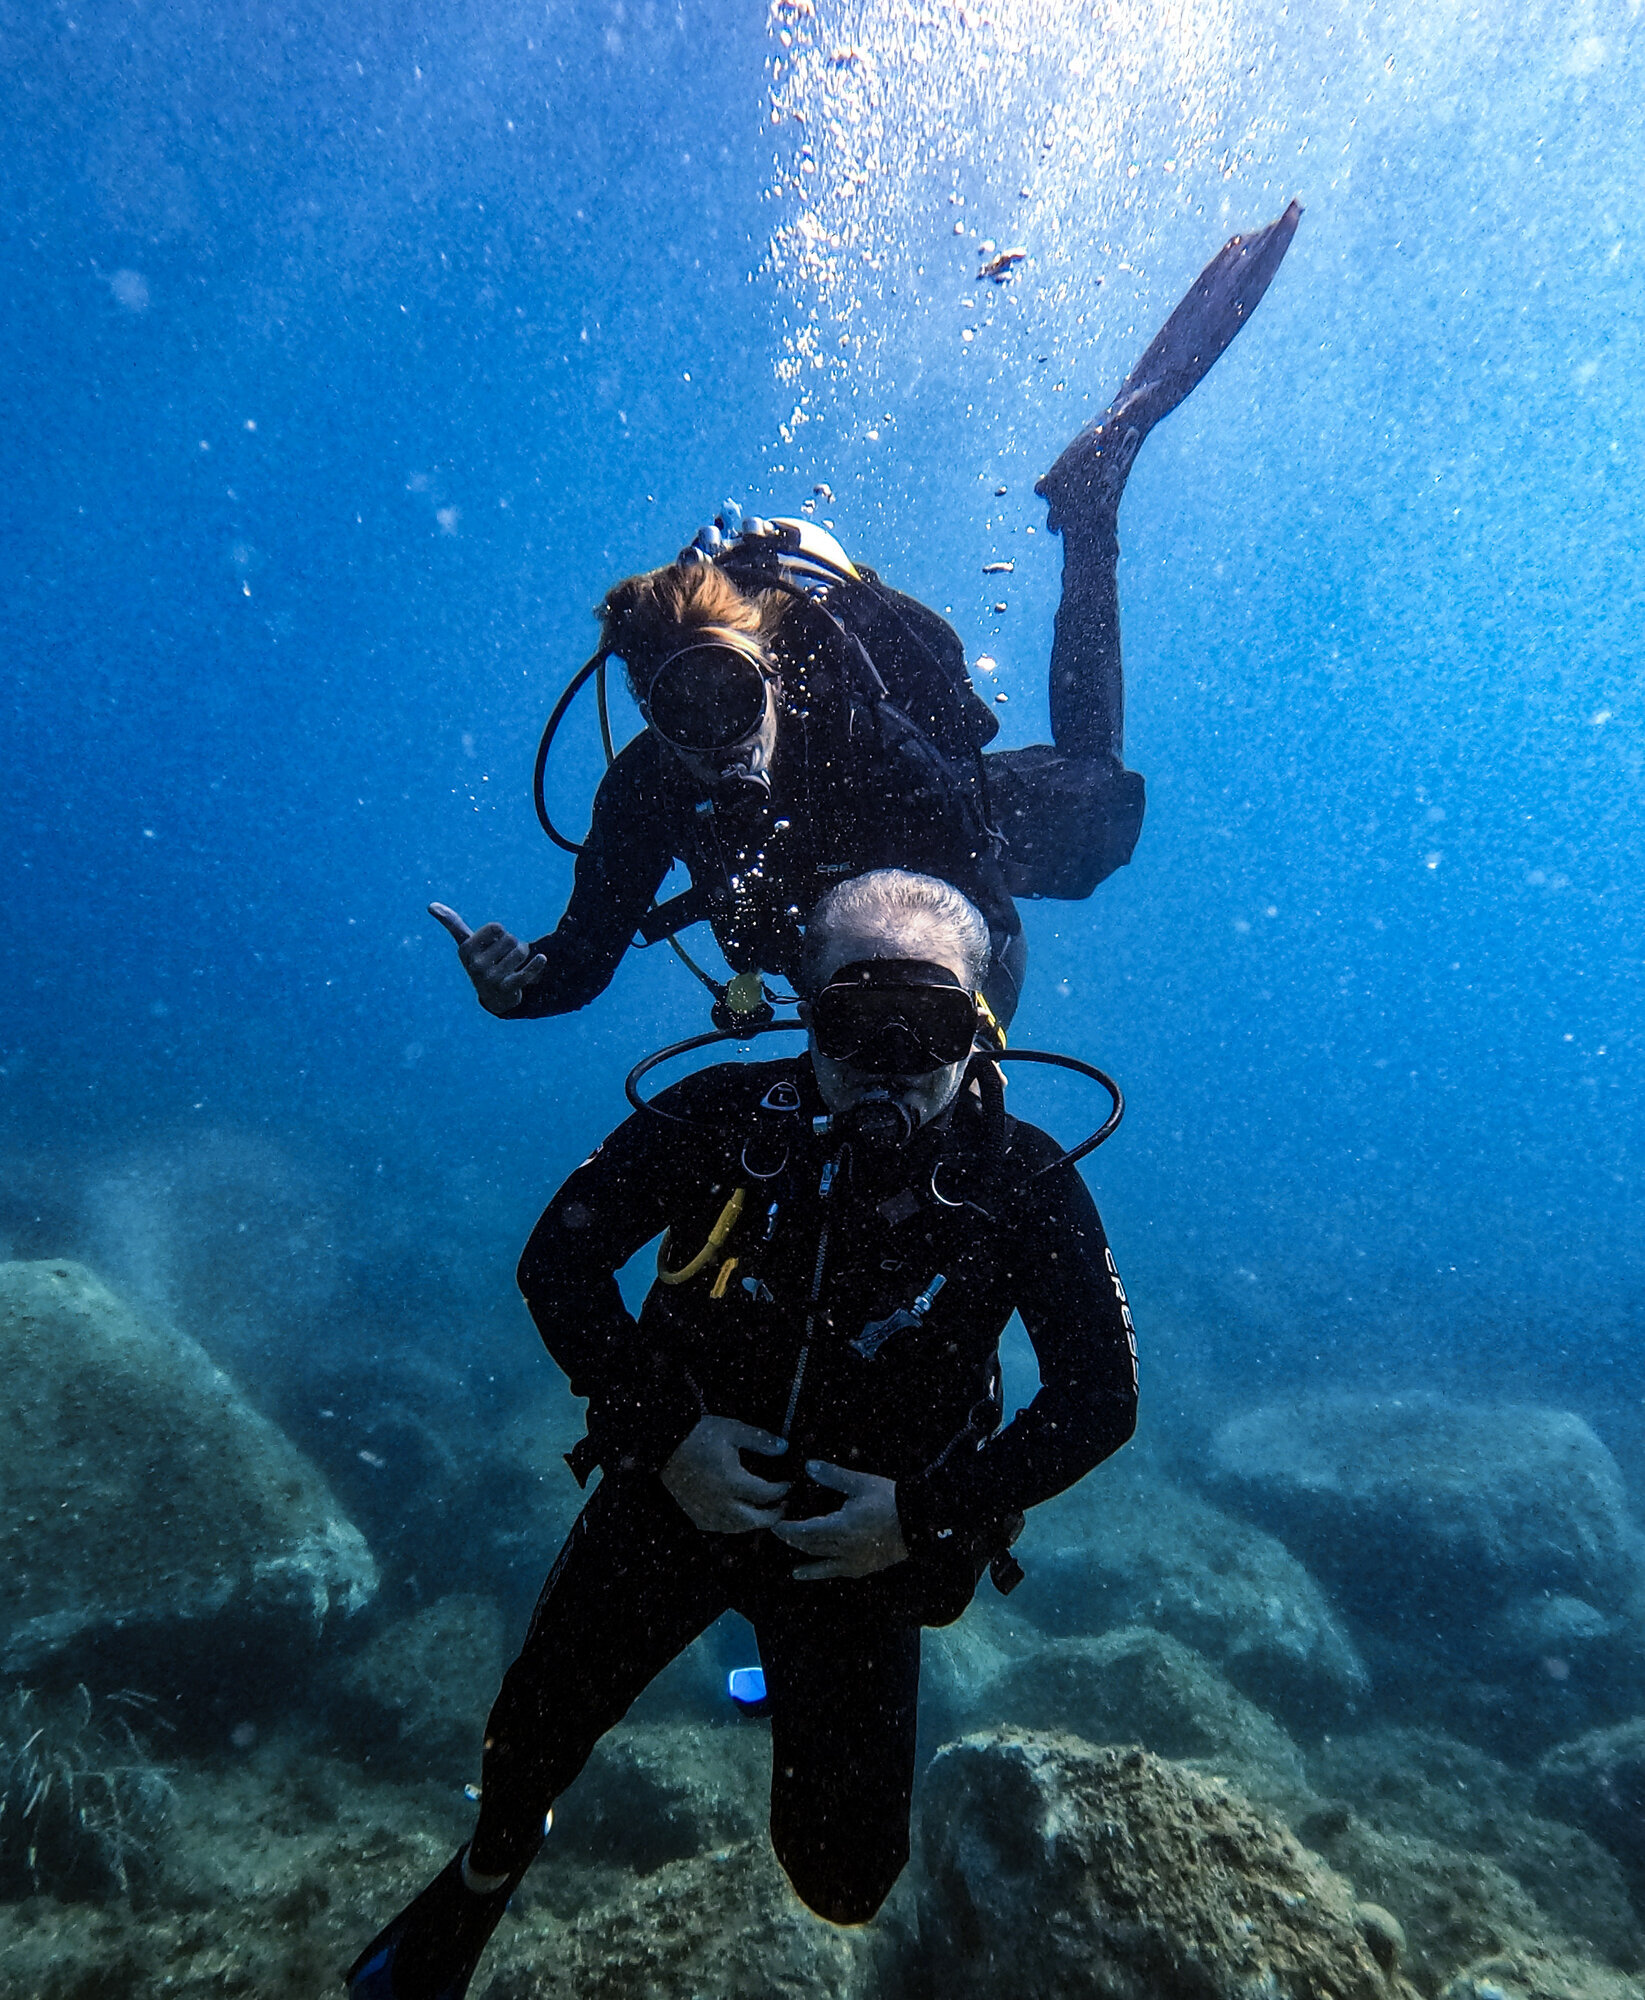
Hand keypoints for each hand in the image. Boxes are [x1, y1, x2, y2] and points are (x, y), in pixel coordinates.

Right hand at [429, 904, 546, 1015]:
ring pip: (521, 951)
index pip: (496, 927)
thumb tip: (430, 905)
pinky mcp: (507, 989)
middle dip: (514, 944)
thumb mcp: (466, 943)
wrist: (493, 996)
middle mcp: (475, 965)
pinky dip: (535, 965)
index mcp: (465, 950)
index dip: (500, 933)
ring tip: (514, 965)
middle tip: (506, 957)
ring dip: (524, 955)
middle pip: (511, 939)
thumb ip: (452, 924)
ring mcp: (490, 978)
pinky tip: (542, 959)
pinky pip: (525, 973)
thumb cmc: (480, 961)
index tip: (493, 944)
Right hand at [660, 1417, 790, 1534]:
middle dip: (775, 1515)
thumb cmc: (698, 1436)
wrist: (664, 1447)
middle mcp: (722, 1504)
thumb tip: (784, 1448)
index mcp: (733, 1483)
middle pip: (757, 1520)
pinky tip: (739, 1514)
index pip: (767, 1494)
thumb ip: (760, 1440)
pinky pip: (721, 1528)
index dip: (782, 1490)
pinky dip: (735, 1524)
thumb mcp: (732, 1430)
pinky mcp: (696, 1517)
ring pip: (739, 1528)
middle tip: (784, 1505)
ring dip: (756, 1522)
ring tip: (765, 1511)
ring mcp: (708, 1514)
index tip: (789, 1483)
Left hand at [772, 1461, 908, 1579]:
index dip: (787, 1527)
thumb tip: (808, 1466)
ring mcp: (852, 1560)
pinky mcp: (862, 1567)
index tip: (774, 1521)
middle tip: (777, 1531)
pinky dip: (818, 1573)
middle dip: (791, 1539)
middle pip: (809, 1546)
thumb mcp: (860, 1483)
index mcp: (840, 1527)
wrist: (919, 1522)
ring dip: (803, 1557)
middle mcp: (842, 1547)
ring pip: (820, 1560)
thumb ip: (832, 1476)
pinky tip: (810, 1574)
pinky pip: (835, 1572)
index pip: (804, 1530)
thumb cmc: (890, 1500)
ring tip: (790, 1560)